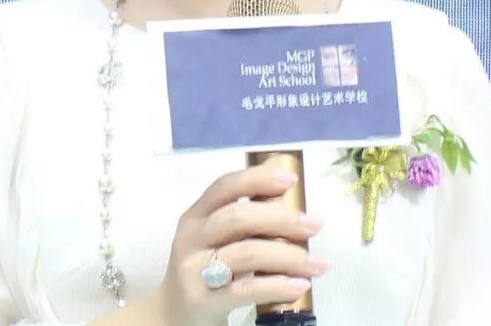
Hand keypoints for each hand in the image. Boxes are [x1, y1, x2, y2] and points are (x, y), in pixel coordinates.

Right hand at [156, 163, 327, 325]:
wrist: (173, 315)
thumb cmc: (205, 270)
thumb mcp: (214, 239)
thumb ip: (243, 219)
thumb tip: (286, 190)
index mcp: (195, 216)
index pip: (224, 187)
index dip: (257, 178)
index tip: (291, 180)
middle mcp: (191, 238)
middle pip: (238, 218)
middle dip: (282, 219)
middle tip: (314, 225)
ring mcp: (194, 270)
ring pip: (247, 253)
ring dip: (289, 256)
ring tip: (317, 264)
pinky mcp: (203, 300)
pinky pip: (246, 290)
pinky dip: (278, 286)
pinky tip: (299, 285)